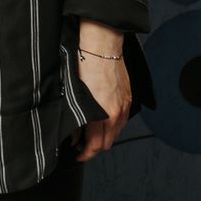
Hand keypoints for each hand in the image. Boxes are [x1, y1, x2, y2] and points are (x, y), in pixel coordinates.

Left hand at [74, 20, 130, 161]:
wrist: (102, 45)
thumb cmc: (84, 64)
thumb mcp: (73, 94)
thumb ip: (75, 117)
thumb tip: (73, 134)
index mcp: (101, 114)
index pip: (95, 145)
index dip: (85, 154)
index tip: (77, 155)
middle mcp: (116, 113)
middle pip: (107, 143)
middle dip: (93, 149)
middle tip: (80, 147)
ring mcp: (124, 106)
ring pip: (116, 133)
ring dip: (104, 138)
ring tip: (90, 135)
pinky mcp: (128, 98)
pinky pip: (122, 121)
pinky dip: (113, 127)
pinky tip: (102, 122)